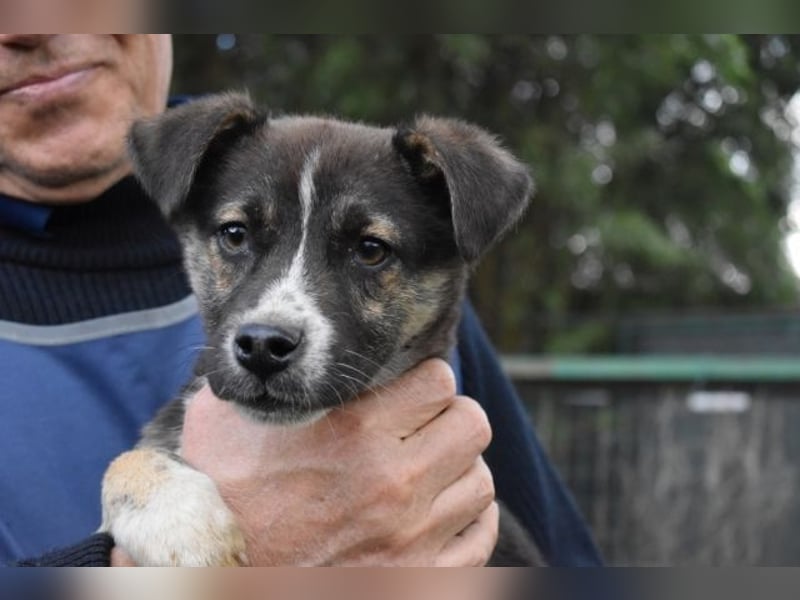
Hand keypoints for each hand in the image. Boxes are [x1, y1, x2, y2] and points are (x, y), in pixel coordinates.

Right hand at [181, 358, 497, 565]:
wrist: (209, 574)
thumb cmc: (212, 502)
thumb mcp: (219, 425)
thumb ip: (258, 380)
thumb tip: (271, 351)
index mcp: (352, 434)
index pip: (438, 381)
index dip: (425, 381)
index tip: (410, 393)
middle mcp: (392, 483)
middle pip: (472, 426)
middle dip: (451, 419)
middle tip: (427, 428)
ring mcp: (411, 538)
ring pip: (480, 483)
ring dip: (458, 471)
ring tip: (430, 473)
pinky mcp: (420, 580)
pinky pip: (479, 540)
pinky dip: (467, 522)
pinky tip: (439, 515)